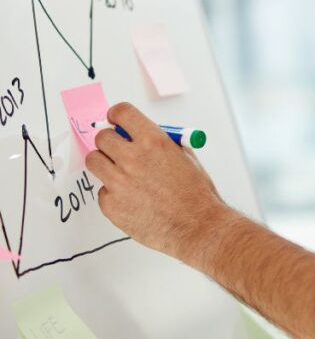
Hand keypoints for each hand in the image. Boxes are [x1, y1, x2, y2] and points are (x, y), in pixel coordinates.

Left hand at [85, 103, 229, 262]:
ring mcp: (118, 182)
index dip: (116, 115)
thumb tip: (141, 137)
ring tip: (120, 172)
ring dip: (104, 163)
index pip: (122, 113)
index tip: (115, 120)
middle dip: (109, 141)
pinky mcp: (110, 204)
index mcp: (153, 141)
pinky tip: (131, 197)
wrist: (196, 225)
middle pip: (101, 137)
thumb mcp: (185, 156)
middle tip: (116, 148)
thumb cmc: (195, 194)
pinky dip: (112, 192)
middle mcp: (132, 158)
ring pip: (93, 161)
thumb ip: (161, 143)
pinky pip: (102, 190)